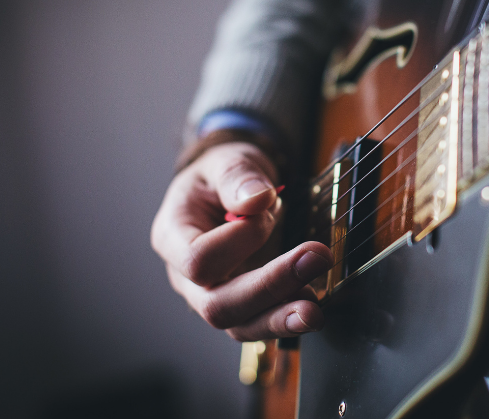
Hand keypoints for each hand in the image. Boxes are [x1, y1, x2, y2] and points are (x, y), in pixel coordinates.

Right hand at [151, 141, 332, 340]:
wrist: (230, 188)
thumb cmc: (220, 176)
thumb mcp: (226, 161)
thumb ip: (238, 176)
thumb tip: (257, 200)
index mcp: (173, 237)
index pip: (199, 259)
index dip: (240, 241)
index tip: (268, 210)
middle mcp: (185, 277)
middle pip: (217, 305)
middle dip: (270, 288)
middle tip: (315, 261)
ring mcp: (212, 295)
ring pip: (239, 326)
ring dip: (280, 320)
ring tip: (314, 311)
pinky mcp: (242, 304)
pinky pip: (259, 323)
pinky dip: (286, 318)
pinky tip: (311, 307)